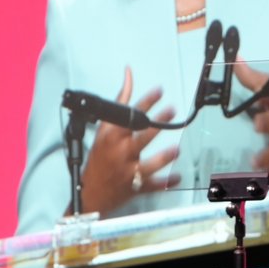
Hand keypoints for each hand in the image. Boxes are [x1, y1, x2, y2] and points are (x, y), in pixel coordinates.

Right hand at [78, 67, 180, 215]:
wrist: (91, 191)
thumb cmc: (99, 157)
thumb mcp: (104, 129)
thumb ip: (120, 103)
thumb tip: (129, 76)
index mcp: (112, 137)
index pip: (130, 115)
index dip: (146, 101)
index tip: (159, 91)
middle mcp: (121, 153)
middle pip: (141, 137)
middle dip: (157, 124)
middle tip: (171, 112)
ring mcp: (129, 171)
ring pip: (148, 164)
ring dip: (163, 157)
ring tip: (176, 149)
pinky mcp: (136, 187)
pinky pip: (153, 185)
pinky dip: (166, 183)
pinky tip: (177, 177)